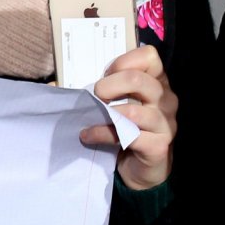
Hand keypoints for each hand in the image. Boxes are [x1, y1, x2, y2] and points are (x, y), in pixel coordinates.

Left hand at [83, 45, 176, 190]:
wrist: (140, 168)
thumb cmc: (126, 128)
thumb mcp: (119, 102)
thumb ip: (107, 87)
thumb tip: (58, 81)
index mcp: (158, 82)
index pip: (149, 56)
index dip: (123, 62)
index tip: (106, 75)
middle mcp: (166, 100)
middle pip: (137, 79)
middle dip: (108, 86)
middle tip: (96, 96)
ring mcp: (165, 123)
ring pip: (133, 111)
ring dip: (105, 114)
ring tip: (89, 118)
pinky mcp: (158, 146)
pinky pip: (128, 136)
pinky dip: (102, 134)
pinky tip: (89, 136)